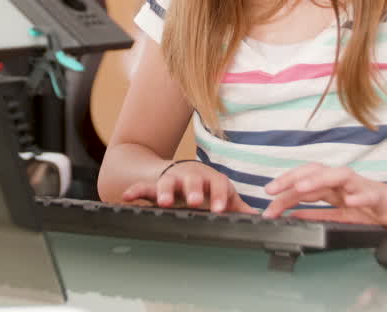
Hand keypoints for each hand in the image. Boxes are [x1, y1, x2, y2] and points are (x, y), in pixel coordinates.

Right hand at [121, 161, 256, 213]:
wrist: (178, 170)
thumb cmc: (204, 186)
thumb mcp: (221, 194)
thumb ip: (237, 205)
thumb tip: (261, 217)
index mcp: (210, 180)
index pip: (217, 186)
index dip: (219, 196)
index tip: (220, 209)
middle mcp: (191, 177)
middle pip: (192, 181)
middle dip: (193, 191)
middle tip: (195, 201)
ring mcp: (172, 179)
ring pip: (168, 183)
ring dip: (165, 191)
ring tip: (164, 202)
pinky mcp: (154, 184)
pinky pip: (142, 187)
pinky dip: (134, 191)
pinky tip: (125, 197)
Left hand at [261, 163, 386, 226]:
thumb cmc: (379, 212)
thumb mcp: (342, 216)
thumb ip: (319, 215)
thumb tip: (292, 215)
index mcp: (335, 189)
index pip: (306, 181)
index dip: (285, 187)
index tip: (267, 197)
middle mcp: (346, 184)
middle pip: (316, 172)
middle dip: (292, 179)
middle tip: (271, 190)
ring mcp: (364, 187)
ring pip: (340, 176)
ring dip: (318, 180)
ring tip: (300, 189)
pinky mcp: (383, 198)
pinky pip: (371, 195)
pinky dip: (360, 197)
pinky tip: (351, 201)